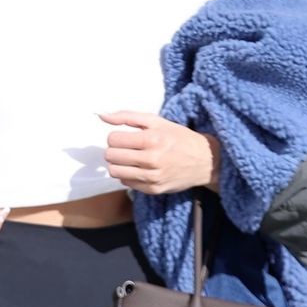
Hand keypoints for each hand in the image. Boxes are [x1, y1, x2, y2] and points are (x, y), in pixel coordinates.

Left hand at [100, 111, 218, 193]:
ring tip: (130, 159)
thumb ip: (127, 117)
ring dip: (118, 164)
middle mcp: (151, 159)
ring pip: (115, 172)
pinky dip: (128, 175)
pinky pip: (126, 183)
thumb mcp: (156, 121)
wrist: (205, 160)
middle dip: (114, 151)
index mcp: (152, 139)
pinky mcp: (153, 189)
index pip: (113, 139)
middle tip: (126, 149)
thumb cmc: (179, 137)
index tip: (124, 138)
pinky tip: (139, 169)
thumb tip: (101, 116)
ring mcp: (152, 177)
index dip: (116, 137)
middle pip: (111, 156)